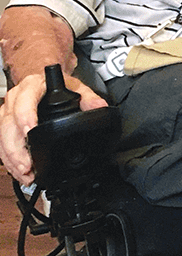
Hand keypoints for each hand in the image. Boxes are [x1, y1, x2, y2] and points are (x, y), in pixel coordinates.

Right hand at [0, 71, 107, 185]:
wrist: (42, 81)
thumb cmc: (56, 84)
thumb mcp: (75, 86)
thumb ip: (88, 97)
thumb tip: (99, 107)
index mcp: (31, 86)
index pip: (24, 101)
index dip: (25, 117)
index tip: (30, 131)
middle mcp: (14, 99)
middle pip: (8, 125)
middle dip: (17, 149)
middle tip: (27, 166)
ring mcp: (6, 113)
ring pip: (2, 138)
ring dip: (12, 159)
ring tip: (25, 174)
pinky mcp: (4, 125)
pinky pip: (2, 144)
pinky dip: (10, 160)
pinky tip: (20, 171)